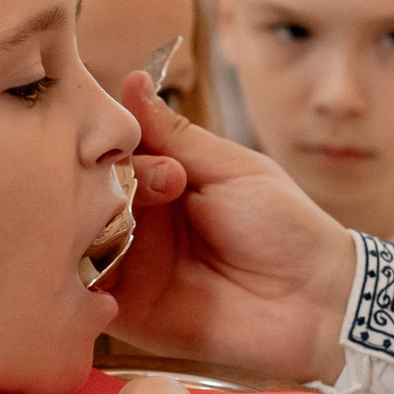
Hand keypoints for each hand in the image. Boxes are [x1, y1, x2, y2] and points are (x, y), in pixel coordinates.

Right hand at [103, 76, 357, 384]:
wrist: (314, 302)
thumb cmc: (286, 227)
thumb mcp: (232, 169)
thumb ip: (176, 134)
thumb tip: (132, 80)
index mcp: (164, 183)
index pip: (115, 156)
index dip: (118, 150)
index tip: (147, 156)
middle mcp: (141, 224)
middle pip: (89, 196)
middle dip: (107, 187)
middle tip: (159, 188)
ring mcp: (130, 269)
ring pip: (79, 240)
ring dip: (91, 226)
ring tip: (127, 222)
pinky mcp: (128, 313)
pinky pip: (86, 295)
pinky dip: (83, 277)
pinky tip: (104, 261)